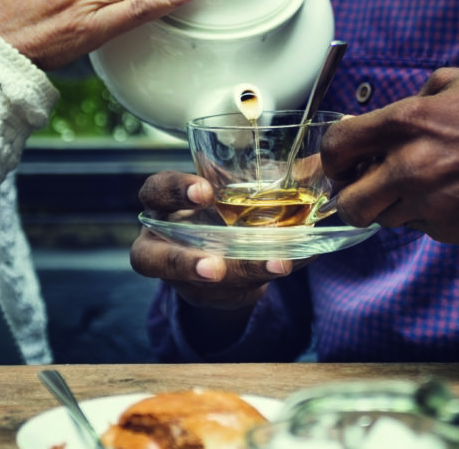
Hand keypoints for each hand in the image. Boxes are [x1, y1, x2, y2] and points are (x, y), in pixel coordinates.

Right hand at [130, 172, 301, 311]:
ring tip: (276, 265)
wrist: (211, 244)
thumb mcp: (218, 186)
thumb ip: (241, 178)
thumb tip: (305, 166)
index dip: (176, 192)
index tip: (205, 193)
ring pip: (197, 283)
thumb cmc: (211, 204)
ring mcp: (179, 275)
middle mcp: (160, 243)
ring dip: (237, 275)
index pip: (156, 191)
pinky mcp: (203, 293)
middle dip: (184, 263)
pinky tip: (291, 262)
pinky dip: (263, 276)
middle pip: (153, 258)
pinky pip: (230, 291)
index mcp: (160, 204)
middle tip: (215, 268)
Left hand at [320, 68, 458, 245]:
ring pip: (383, 219)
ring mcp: (433, 205)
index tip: (338, 161)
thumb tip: (380, 124)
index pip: (337, 147)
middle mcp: (412, 167)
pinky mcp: (453, 231)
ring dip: (388, 205)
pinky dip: (423, 215)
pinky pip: (419, 228)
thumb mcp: (454, 81)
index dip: (329, 158)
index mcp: (407, 122)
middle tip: (360, 186)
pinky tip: (449, 193)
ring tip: (416, 184)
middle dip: (349, 196)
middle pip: (349, 202)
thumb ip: (408, 101)